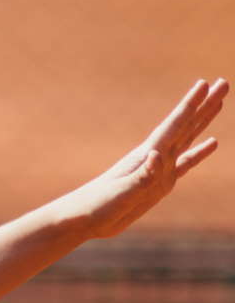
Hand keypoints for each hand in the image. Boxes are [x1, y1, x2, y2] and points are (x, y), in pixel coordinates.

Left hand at [64, 77, 224, 238]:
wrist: (82, 219)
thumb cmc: (97, 205)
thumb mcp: (121, 193)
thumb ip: (141, 176)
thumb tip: (157, 155)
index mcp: (147, 155)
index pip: (174, 125)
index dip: (190, 105)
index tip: (205, 83)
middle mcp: (155, 156)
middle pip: (186, 125)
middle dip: (204, 104)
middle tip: (222, 82)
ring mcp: (159, 169)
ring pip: (188, 138)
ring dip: (203, 120)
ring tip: (219, 102)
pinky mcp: (160, 183)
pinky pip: (186, 163)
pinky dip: (200, 152)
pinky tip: (212, 143)